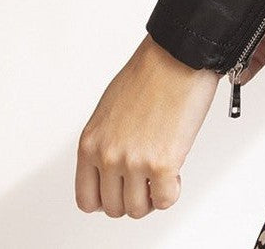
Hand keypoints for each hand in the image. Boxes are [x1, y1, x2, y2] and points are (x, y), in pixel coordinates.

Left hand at [75, 32, 220, 217]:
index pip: (86, 199)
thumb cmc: (150, 73)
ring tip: (163, 174)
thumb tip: (114, 166)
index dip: (107, 199)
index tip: (121, 190)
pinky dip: (172, 192)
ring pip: (138, 209)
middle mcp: (108, 155)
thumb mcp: (110, 109)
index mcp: (90, 143)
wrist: (178, 54)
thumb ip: (107, 141)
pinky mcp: (162, 163)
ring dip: (153, 196)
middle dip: (134, 197)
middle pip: (114, 208)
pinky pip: (165, 200)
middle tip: (148, 180)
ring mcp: (134, 162)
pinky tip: (176, 173)